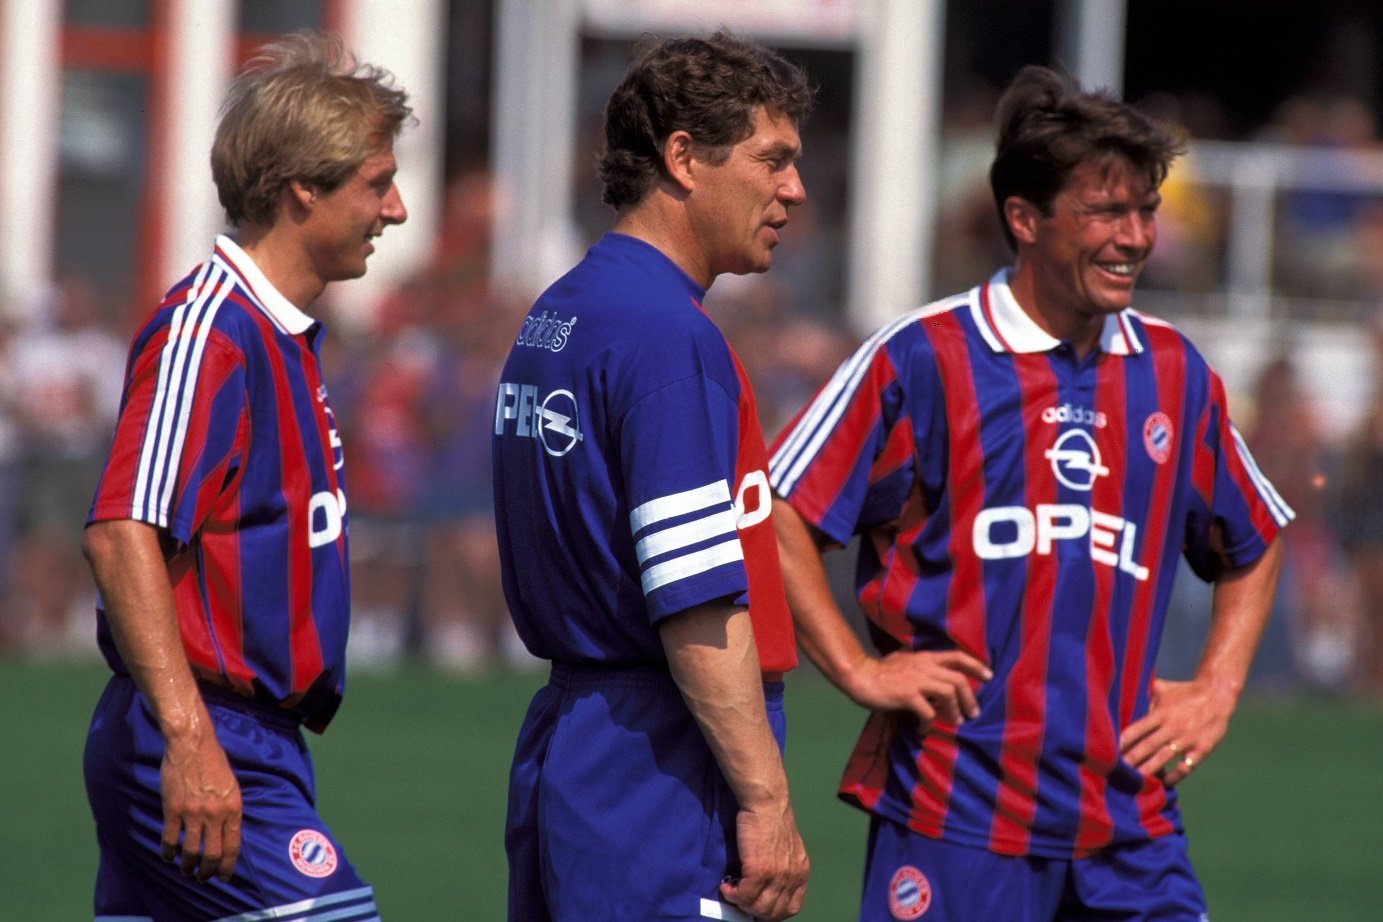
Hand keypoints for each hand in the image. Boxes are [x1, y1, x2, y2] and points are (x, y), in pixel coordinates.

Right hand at [160, 729, 242, 881]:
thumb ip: (230, 811)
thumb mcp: (232, 787)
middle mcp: (215, 814)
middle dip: (207, 872)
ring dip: (188, 866)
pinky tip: (168, 856)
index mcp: (233, 808)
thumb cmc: (214, 762)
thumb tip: (227, 834)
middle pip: (212, 855)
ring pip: (190, 851)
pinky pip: (170, 839)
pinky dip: (168, 852)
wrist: (192, 744)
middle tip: (202, 878)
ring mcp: (193, 813)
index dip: (227, 866)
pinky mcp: (173, 810)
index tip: (223, 876)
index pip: (232, 846)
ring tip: (186, 870)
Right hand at [720, 800, 808, 920]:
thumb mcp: (786, 848)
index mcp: (801, 872)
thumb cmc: (771, 819)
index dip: (772, 913)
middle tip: (740, 900)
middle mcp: (792, 877)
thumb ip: (782, 868)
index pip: (790, 907)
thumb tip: (766, 887)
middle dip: (754, 911)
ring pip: (759, 908)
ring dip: (741, 904)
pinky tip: (726, 885)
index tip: (757, 907)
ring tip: (732, 891)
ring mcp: (777, 876)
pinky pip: (744, 895)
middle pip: (773, 912)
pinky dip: (732, 895)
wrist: (766, 802)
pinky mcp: (759, 870)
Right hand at [844, 648, 991, 731]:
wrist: (858, 676)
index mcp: (925, 657)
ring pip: (948, 693)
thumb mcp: (904, 662)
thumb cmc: (879, 672)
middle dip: (970, 698)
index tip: (989, 675)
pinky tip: (922, 730)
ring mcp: (916, 680)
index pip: (957, 655)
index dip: (976, 665)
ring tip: (954, 723)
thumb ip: (920, 668)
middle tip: (973, 714)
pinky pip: (928, 711)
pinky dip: (929, 723)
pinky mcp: (907, 694)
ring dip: (954, 711)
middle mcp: (924, 666)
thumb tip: (933, 681)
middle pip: (958, 679)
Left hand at [1119, 676, 1237, 785]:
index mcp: (1161, 712)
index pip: (1138, 728)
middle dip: (1131, 759)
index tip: (1109, 750)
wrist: (1218, 695)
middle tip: (1116, 771)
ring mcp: (1188, 739)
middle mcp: (1173, 727)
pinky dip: (1174, 777)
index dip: (1124, 740)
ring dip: (1149, 770)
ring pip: (1164, 758)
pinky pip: (1186, 767)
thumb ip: (1144, 695)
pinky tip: (1163, 783)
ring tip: (1134, 781)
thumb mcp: (1163, 688)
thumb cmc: (1184, 692)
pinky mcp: (1202, 749)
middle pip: (1148, 746)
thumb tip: (1121, 695)